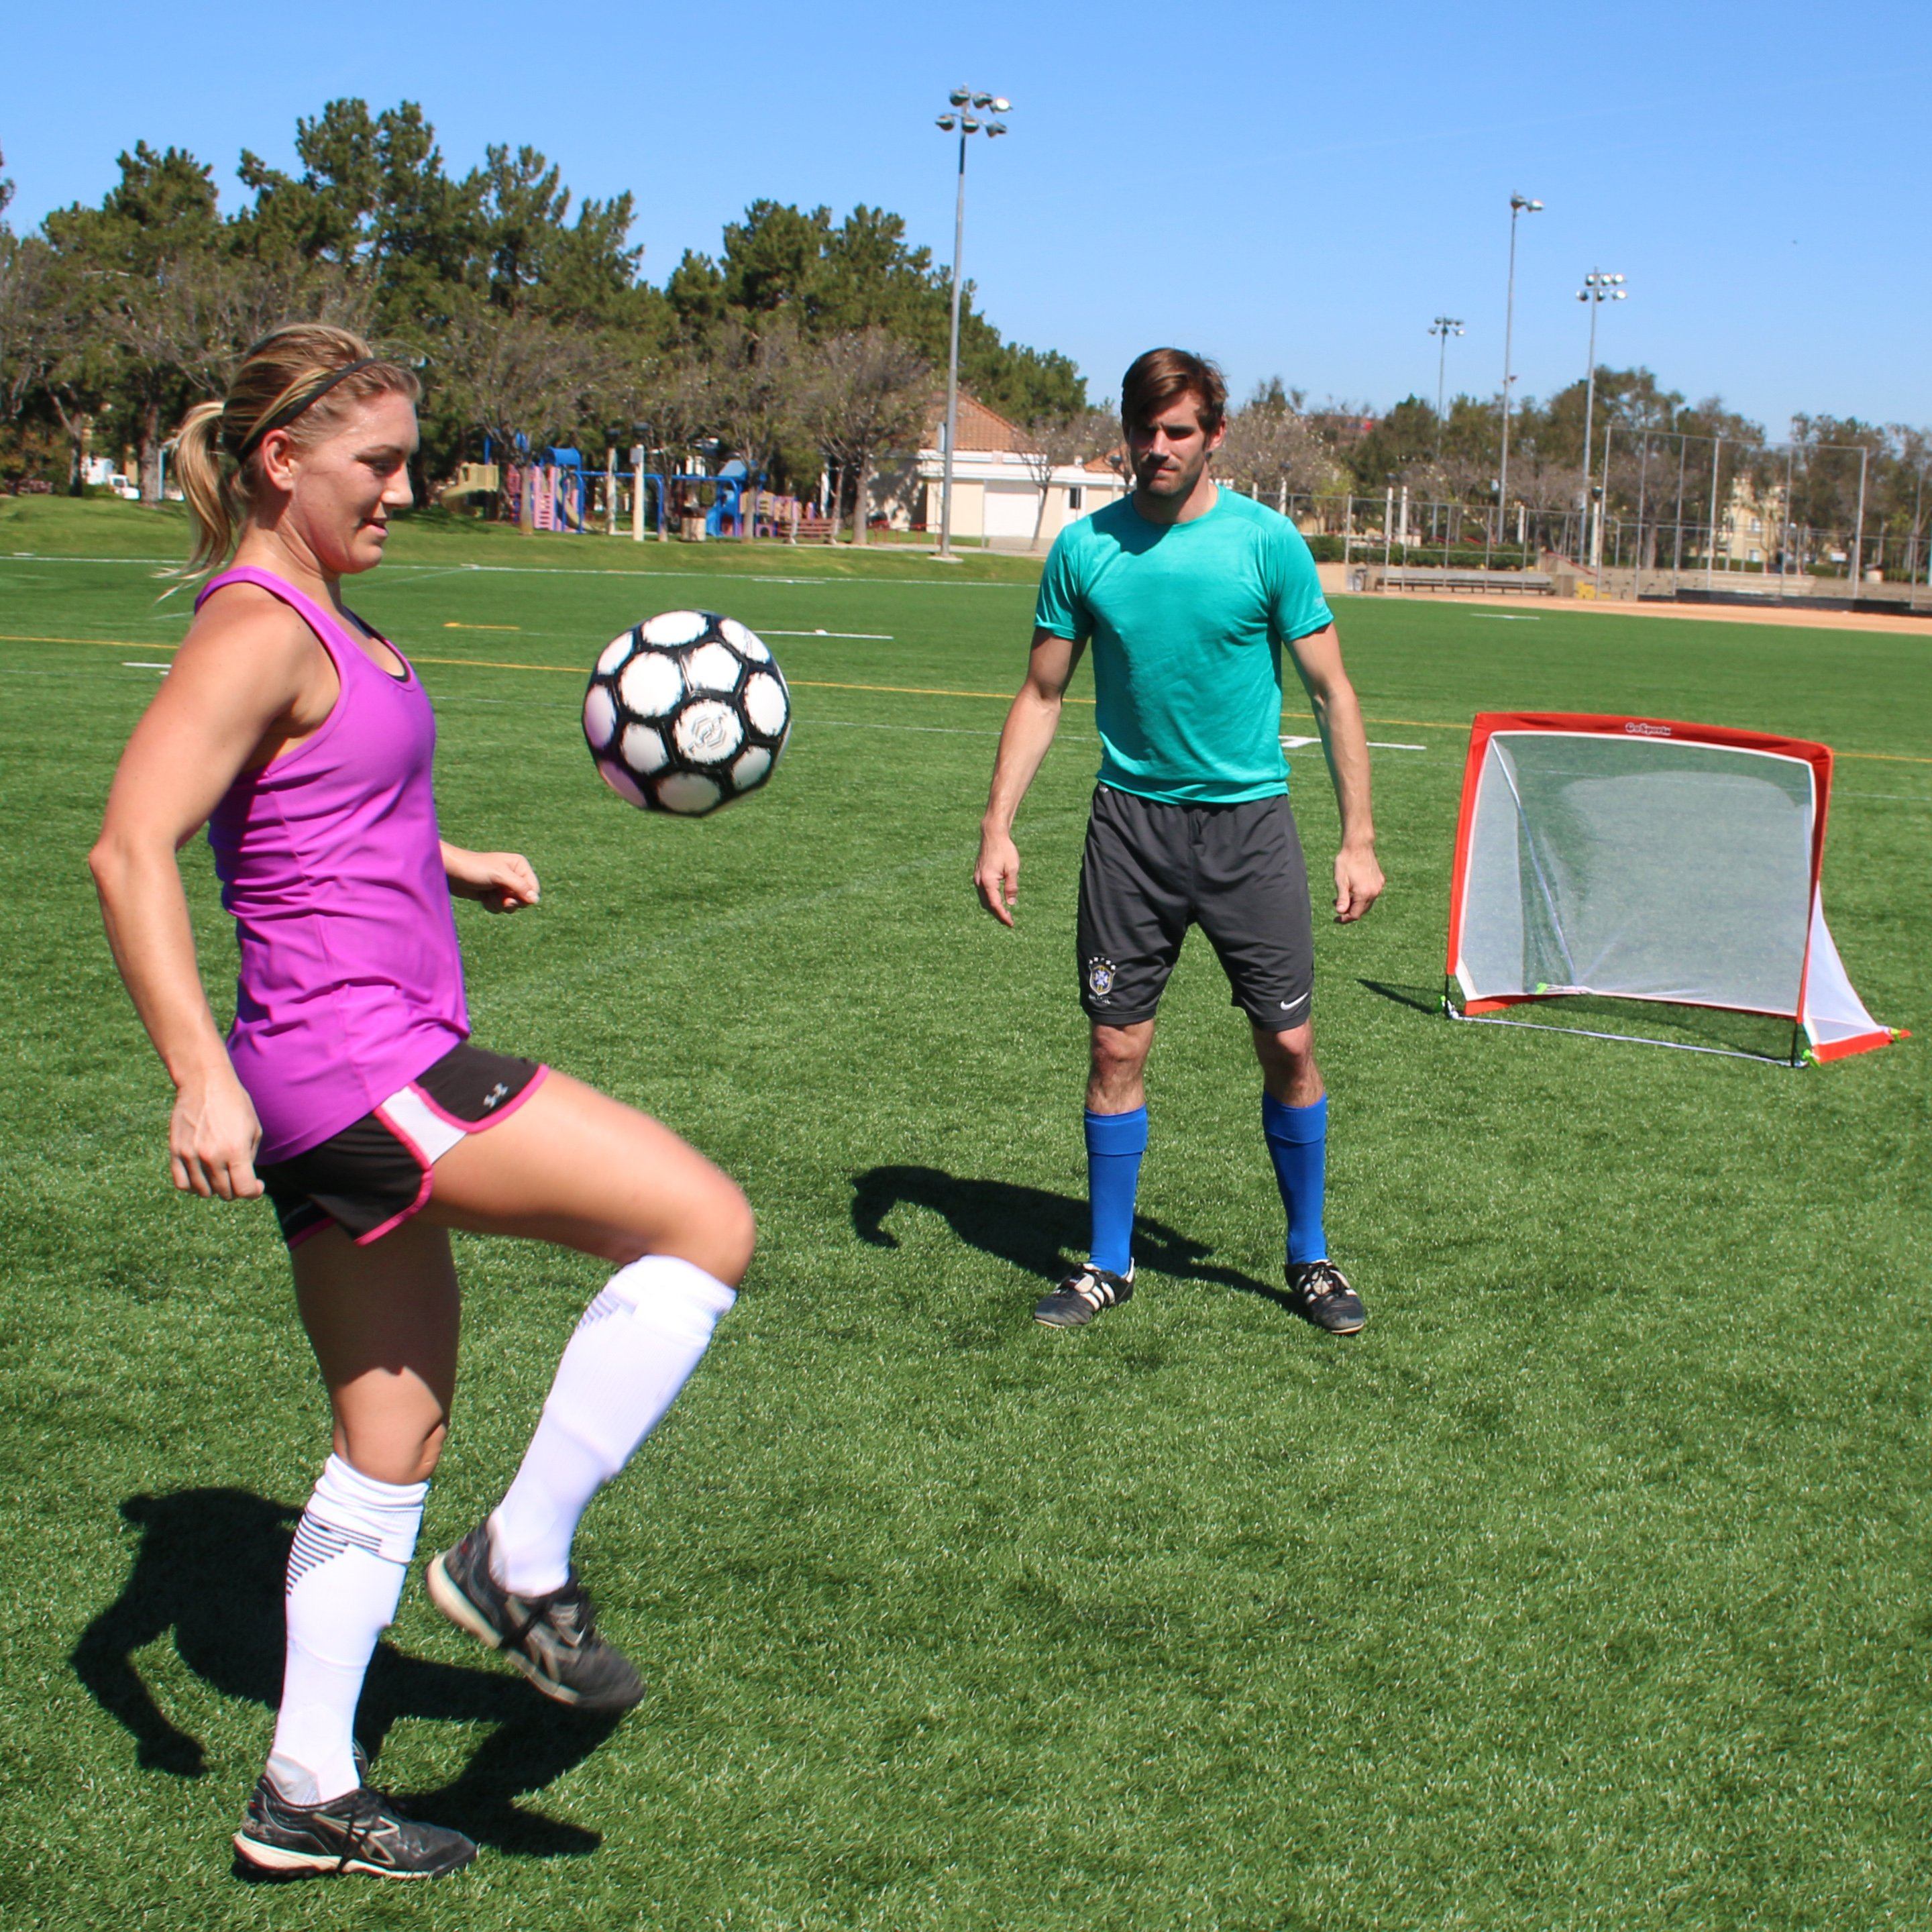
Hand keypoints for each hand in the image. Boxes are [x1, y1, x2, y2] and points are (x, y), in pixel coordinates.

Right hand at [170, 1074, 263, 1199]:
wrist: (205, 1083)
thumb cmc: (235, 1104)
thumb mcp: (253, 1130)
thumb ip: (249, 1159)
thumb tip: (244, 1181)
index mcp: (235, 1151)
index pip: (245, 1190)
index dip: (254, 1191)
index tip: (257, 1184)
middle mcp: (211, 1156)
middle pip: (225, 1193)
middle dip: (236, 1189)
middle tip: (238, 1176)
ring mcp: (190, 1155)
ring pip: (203, 1192)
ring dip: (215, 1189)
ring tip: (221, 1175)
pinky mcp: (175, 1152)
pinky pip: (182, 1184)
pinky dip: (193, 1187)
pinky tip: (202, 1177)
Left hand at [447, 847, 540, 913]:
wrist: (451, 872)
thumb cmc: (475, 868)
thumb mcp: (500, 875)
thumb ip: (519, 886)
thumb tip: (535, 900)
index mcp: (520, 866)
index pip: (533, 889)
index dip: (524, 897)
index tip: (510, 897)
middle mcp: (514, 875)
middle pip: (524, 899)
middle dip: (510, 901)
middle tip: (500, 897)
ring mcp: (503, 886)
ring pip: (511, 906)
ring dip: (499, 904)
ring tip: (488, 894)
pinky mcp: (493, 894)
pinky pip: (500, 908)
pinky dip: (491, 905)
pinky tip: (483, 897)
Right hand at [974, 827, 1020, 926]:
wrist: (992, 834)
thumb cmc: (1004, 849)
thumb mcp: (1013, 868)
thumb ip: (1011, 887)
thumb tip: (1011, 903)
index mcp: (988, 881)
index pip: (995, 904)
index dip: (1003, 915)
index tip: (1011, 923)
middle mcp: (979, 881)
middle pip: (987, 904)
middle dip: (998, 914)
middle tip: (1010, 921)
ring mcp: (977, 878)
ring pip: (984, 899)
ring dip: (994, 907)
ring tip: (1005, 912)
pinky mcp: (978, 874)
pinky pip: (983, 892)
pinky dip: (990, 899)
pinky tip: (998, 899)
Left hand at [1333, 843, 1383, 923]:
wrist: (1359, 845)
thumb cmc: (1346, 862)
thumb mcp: (1340, 881)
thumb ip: (1342, 898)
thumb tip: (1340, 912)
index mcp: (1364, 893)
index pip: (1356, 914)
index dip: (1345, 919)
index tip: (1336, 919)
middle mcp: (1375, 892)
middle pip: (1362, 910)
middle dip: (1350, 911)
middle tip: (1337, 906)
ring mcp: (1379, 886)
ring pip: (1367, 902)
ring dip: (1356, 903)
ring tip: (1343, 897)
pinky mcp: (1380, 881)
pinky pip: (1371, 894)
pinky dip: (1362, 896)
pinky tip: (1353, 889)